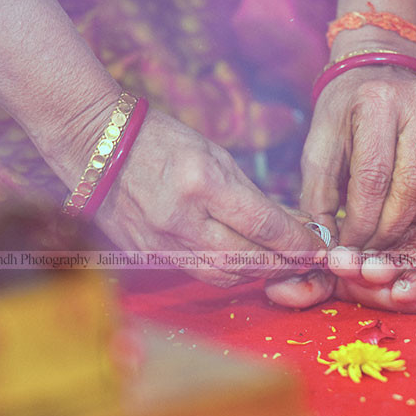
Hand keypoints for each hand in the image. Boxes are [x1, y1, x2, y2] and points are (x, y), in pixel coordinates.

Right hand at [90, 110, 325, 287]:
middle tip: (306, 261)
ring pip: (223, 275)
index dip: (297, 241)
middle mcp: (182, 218)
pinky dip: (225, 272)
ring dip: (257, 273)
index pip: (263, 224)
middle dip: (283, 263)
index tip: (319, 247)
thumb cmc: (162, 141)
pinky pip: (196, 273)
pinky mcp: (147, 255)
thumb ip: (252, 194)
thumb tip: (291, 224)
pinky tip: (242, 264)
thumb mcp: (215, 155)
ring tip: (279, 264)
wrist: (96, 144)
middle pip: (247, 259)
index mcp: (202, 183)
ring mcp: (161, 242)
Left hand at [301, 63, 415, 250]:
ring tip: (390, 223)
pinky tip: (412, 203)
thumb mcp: (319, 146)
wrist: (379, 71)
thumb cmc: (344, 114)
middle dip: (389, 227)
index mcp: (375, 101)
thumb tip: (327, 243)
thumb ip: (318, 194)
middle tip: (371, 247)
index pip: (373, 175)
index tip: (349, 245)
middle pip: (412, 184)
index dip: (362, 220)